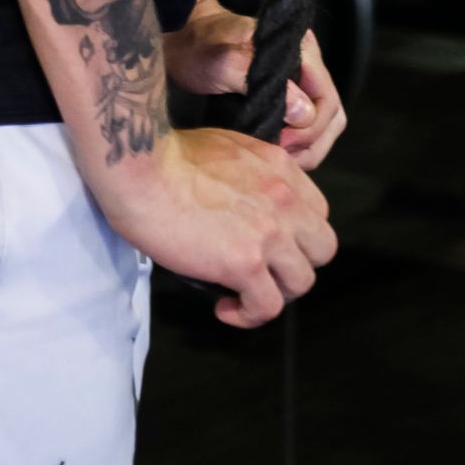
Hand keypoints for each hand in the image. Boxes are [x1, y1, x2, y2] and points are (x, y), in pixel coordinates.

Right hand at [99, 126, 336, 328]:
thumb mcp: (228, 149)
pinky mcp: (245, 262)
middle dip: (295, 265)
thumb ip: (252, 175)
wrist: (142, 168)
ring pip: (301, 282)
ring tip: (241, 293)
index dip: (296, 236)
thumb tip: (244, 204)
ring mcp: (269, 231)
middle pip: (322, 248)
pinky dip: (247, 315)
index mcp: (280, 167)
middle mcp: (284, 198)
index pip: (317, 212)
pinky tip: (224, 306)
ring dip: (274, 293)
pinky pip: (267, 307)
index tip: (269, 246)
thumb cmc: (168, 156)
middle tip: (263, 273)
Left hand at [164, 0, 346, 171]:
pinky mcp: (286, 95)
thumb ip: (267, 84)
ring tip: (280, 161)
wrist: (184, 39)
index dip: (310, 129)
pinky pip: (305, 127)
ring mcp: (298, 80)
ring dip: (307, 149)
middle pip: (331, 114)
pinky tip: (274, 154)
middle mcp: (306, 64)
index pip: (327, 99)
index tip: (281, 143)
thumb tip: (303, 113)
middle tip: (283, 159)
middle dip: (313, 144)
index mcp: (302, 50)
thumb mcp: (226, 62)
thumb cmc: (202, 46)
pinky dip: (297, 146)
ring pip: (322, 124)